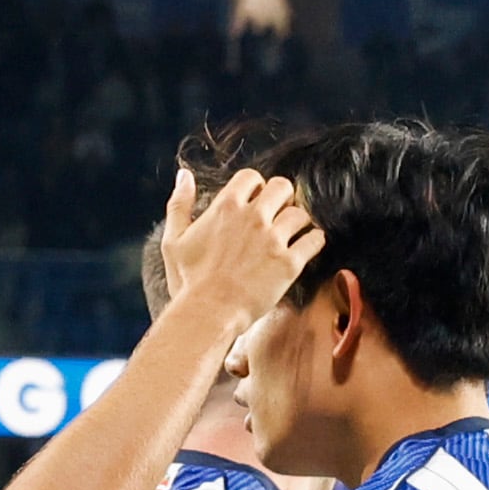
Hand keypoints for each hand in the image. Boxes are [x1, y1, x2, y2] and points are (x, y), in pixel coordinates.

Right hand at [155, 166, 322, 333]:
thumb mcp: (174, 240)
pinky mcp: (289, 263)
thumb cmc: (189, 282)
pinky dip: (313, 242)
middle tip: (278, 215)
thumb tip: (184, 174)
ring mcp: (273, 240)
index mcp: (226, 207)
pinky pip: (314, 240)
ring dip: (297, 222)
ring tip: (291, 235)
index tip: (254, 202)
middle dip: (282, 198)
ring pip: (300, 213)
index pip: (251, 177)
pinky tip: (306, 248)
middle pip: (282, 187)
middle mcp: (253, 217)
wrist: (207, 315)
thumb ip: (179, 204)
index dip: (255, 188)